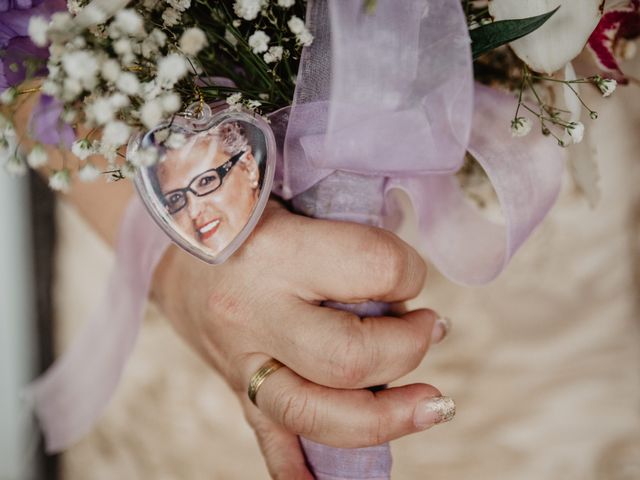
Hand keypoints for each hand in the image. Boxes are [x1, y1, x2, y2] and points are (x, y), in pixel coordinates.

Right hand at [152, 199, 451, 478]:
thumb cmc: (243, 213)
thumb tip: (407, 291)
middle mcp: (254, 312)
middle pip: (351, 358)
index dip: (411, 271)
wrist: (170, 243)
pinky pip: (271, 442)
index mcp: (274, 250)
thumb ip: (351, 241)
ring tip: (431, 404)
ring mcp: (242, 361)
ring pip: (318, 414)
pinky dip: (304, 470)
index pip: (375, 268)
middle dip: (409, 347)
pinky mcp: (237, 390)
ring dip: (388, 417)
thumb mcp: (297, 205)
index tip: (409, 272)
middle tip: (430, 326)